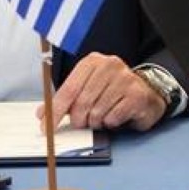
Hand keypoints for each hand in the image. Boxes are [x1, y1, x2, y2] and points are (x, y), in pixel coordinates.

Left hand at [45, 53, 166, 132]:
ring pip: (97, 112)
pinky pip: (113, 118)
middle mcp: (109, 66)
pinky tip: (116, 115)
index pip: (68, 89)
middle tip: (83, 122)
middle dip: (79, 120)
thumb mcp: (87, 89)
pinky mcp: (136, 95)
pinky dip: (111, 123)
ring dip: (96, 122)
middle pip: (82, 103)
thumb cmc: (112, 92)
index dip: (55, 111)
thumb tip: (42, 114)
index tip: (45, 127)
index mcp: (92, 62)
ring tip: (102, 116)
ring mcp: (124, 79)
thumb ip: (65, 100)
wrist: (146, 93)